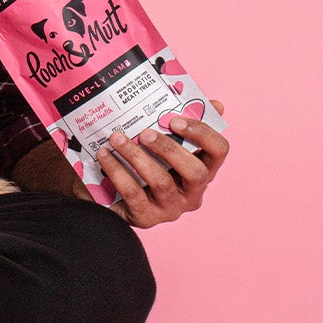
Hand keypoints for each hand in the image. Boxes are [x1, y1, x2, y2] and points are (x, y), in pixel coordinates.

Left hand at [98, 98, 229, 227]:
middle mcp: (192, 193)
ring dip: (137, 157)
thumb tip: (216, 104)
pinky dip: (117, 171)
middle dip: (170, 149)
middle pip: (195, 172)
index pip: (218, 151)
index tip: (174, 120)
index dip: (202, 133)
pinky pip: (133, 193)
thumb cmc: (144, 163)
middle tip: (145, 133)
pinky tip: (104, 155)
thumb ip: (186, 122)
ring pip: (162, 183)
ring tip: (117, 139)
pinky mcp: (146, 217)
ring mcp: (170, 208)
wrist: (110, 194)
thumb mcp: (164, 142)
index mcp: (203, 170)